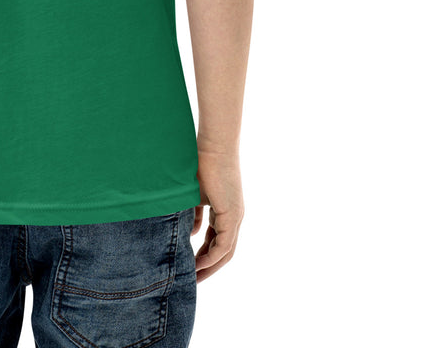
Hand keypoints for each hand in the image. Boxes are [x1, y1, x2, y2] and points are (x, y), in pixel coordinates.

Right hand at [191, 147, 243, 282]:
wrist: (214, 144)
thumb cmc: (200, 163)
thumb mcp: (194, 194)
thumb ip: (193, 214)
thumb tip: (192, 233)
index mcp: (225, 211)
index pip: (216, 241)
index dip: (204, 255)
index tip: (190, 266)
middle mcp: (234, 217)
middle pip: (224, 252)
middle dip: (208, 267)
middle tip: (193, 280)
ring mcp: (235, 216)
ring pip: (226, 251)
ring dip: (210, 265)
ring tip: (194, 277)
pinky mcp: (232, 214)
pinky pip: (224, 244)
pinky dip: (212, 255)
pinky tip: (198, 263)